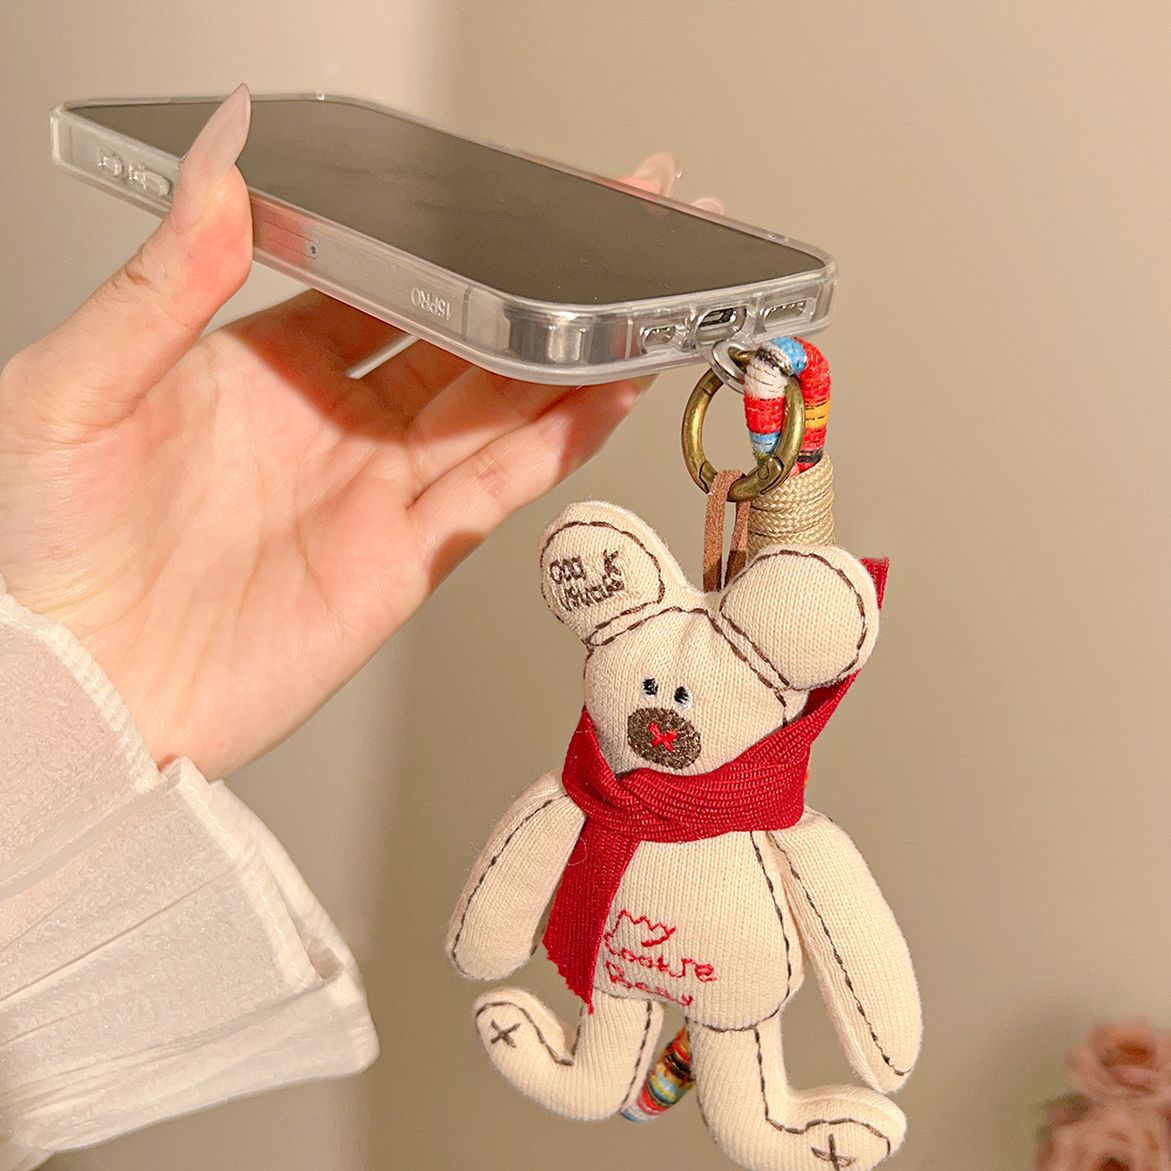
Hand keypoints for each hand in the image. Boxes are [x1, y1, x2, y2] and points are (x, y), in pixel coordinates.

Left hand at [0, 86, 716, 779]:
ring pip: (497, 410)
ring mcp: (375, 493)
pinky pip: (496, 488)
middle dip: (534, 287)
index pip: (381, 284)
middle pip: (460, 341)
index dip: (445, 241)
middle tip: (601, 234)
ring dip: (566, 359)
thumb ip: (159, 281)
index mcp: (263, 368)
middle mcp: (333, 427)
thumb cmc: (48, 555)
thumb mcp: (76, 388)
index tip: (499, 199)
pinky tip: (599, 395)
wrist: (80, 695)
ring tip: (631, 305)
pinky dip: (555, 442)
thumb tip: (216, 163)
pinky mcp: (404, 561)